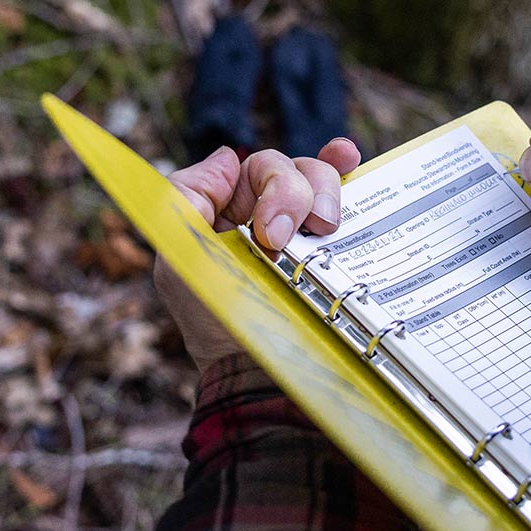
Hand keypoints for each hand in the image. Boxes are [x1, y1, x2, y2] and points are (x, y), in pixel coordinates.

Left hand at [156, 140, 361, 368]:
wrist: (263, 374)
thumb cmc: (216, 325)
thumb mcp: (180, 260)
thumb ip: (188, 198)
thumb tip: (228, 156)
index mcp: (224, 212)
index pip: (255, 166)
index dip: (271, 179)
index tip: (269, 230)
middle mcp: (262, 215)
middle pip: (290, 168)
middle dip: (294, 194)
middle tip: (284, 242)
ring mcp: (299, 231)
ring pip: (318, 178)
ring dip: (325, 190)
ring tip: (325, 228)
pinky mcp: (329, 249)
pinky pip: (344, 195)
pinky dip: (345, 168)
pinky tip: (350, 158)